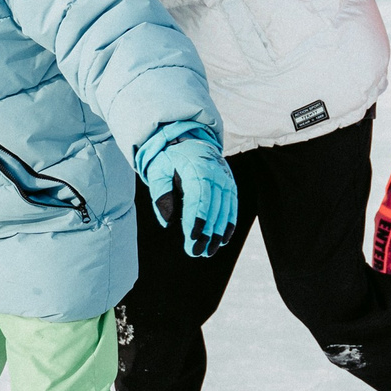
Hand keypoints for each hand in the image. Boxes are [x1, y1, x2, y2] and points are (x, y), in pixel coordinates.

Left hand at [139, 128, 239, 257]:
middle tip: (197, 252)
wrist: (189, 138)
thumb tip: (169, 222)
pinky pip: (232, 206)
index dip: (197, 218)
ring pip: (224, 209)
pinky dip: (229, 223)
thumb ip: (160, 193)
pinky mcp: (230, 184)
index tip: (192, 238)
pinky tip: (222, 240)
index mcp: (197, 167)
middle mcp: (216, 172)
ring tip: (208, 251)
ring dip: (217, 232)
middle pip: (213, 206)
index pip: (199, 196)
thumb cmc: (169, 158)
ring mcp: (226, 178)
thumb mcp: (158, 170)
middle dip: (206, 232)